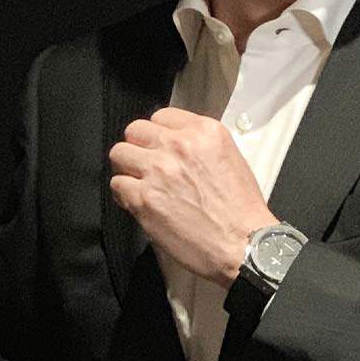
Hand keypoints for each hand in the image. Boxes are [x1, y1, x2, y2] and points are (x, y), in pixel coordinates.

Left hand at [108, 107, 278, 287]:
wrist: (242, 243)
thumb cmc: (241, 209)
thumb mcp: (230, 159)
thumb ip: (200, 146)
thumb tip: (174, 147)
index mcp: (204, 132)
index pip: (162, 117)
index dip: (158, 134)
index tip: (159, 147)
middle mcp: (179, 145)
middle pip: (135, 131)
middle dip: (138, 147)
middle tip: (144, 164)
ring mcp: (158, 170)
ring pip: (119, 154)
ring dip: (127, 169)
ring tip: (138, 183)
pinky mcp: (144, 197)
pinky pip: (117, 184)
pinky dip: (124, 194)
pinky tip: (138, 202)